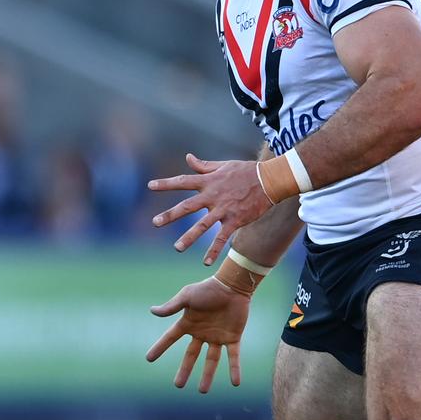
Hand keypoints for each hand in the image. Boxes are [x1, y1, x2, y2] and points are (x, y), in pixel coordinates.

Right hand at [146, 276, 250, 392]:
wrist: (231, 286)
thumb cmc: (207, 289)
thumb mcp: (186, 296)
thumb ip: (171, 306)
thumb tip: (152, 311)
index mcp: (188, 323)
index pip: (170, 338)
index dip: (159, 348)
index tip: (149, 359)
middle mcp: (201, 333)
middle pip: (190, 355)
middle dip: (184, 370)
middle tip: (178, 385)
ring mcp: (217, 337)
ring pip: (211, 360)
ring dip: (207, 375)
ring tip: (202, 391)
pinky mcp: (232, 338)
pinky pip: (233, 356)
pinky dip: (234, 369)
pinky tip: (235, 383)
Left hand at [148, 153, 271, 264]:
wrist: (270, 180)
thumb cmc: (246, 171)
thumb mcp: (223, 165)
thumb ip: (203, 166)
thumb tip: (188, 157)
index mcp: (208, 182)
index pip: (182, 181)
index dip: (166, 184)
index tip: (150, 186)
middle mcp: (212, 196)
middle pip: (187, 206)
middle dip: (170, 215)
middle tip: (155, 223)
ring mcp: (223, 209)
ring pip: (202, 225)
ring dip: (189, 237)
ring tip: (177, 248)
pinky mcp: (235, 220)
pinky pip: (222, 238)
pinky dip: (214, 250)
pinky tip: (206, 262)